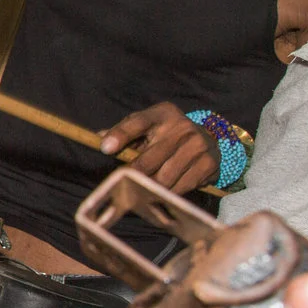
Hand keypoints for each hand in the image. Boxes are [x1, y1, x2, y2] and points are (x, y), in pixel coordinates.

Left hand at [97, 102, 217, 191]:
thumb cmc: (166, 134)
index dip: (120, 135)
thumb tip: (99, 139)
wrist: (207, 139)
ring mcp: (198, 145)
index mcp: (162, 114)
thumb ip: (124, 132)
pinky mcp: (208, 163)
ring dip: (150, 188)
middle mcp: (182, 127)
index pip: (137, 122)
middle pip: (148, 159)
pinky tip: (165, 191)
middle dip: (133, 175)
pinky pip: (181, 187)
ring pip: (164, 178)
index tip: (105, 149)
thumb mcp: (146, 127)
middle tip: (124, 184)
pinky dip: (169, 193)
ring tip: (143, 190)